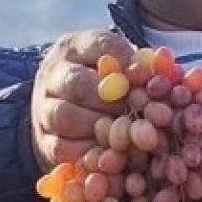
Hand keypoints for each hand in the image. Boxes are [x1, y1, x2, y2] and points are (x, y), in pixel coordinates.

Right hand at [30, 30, 134, 172]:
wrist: (69, 103)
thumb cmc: (108, 80)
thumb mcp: (122, 62)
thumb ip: (141, 64)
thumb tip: (159, 69)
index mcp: (74, 47)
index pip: (100, 46)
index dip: (126, 63)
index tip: (145, 76)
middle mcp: (52, 75)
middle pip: (78, 83)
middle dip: (113, 99)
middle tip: (139, 111)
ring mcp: (42, 108)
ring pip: (66, 117)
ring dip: (101, 127)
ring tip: (129, 133)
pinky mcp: (43, 141)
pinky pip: (62, 149)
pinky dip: (91, 154)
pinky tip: (114, 155)